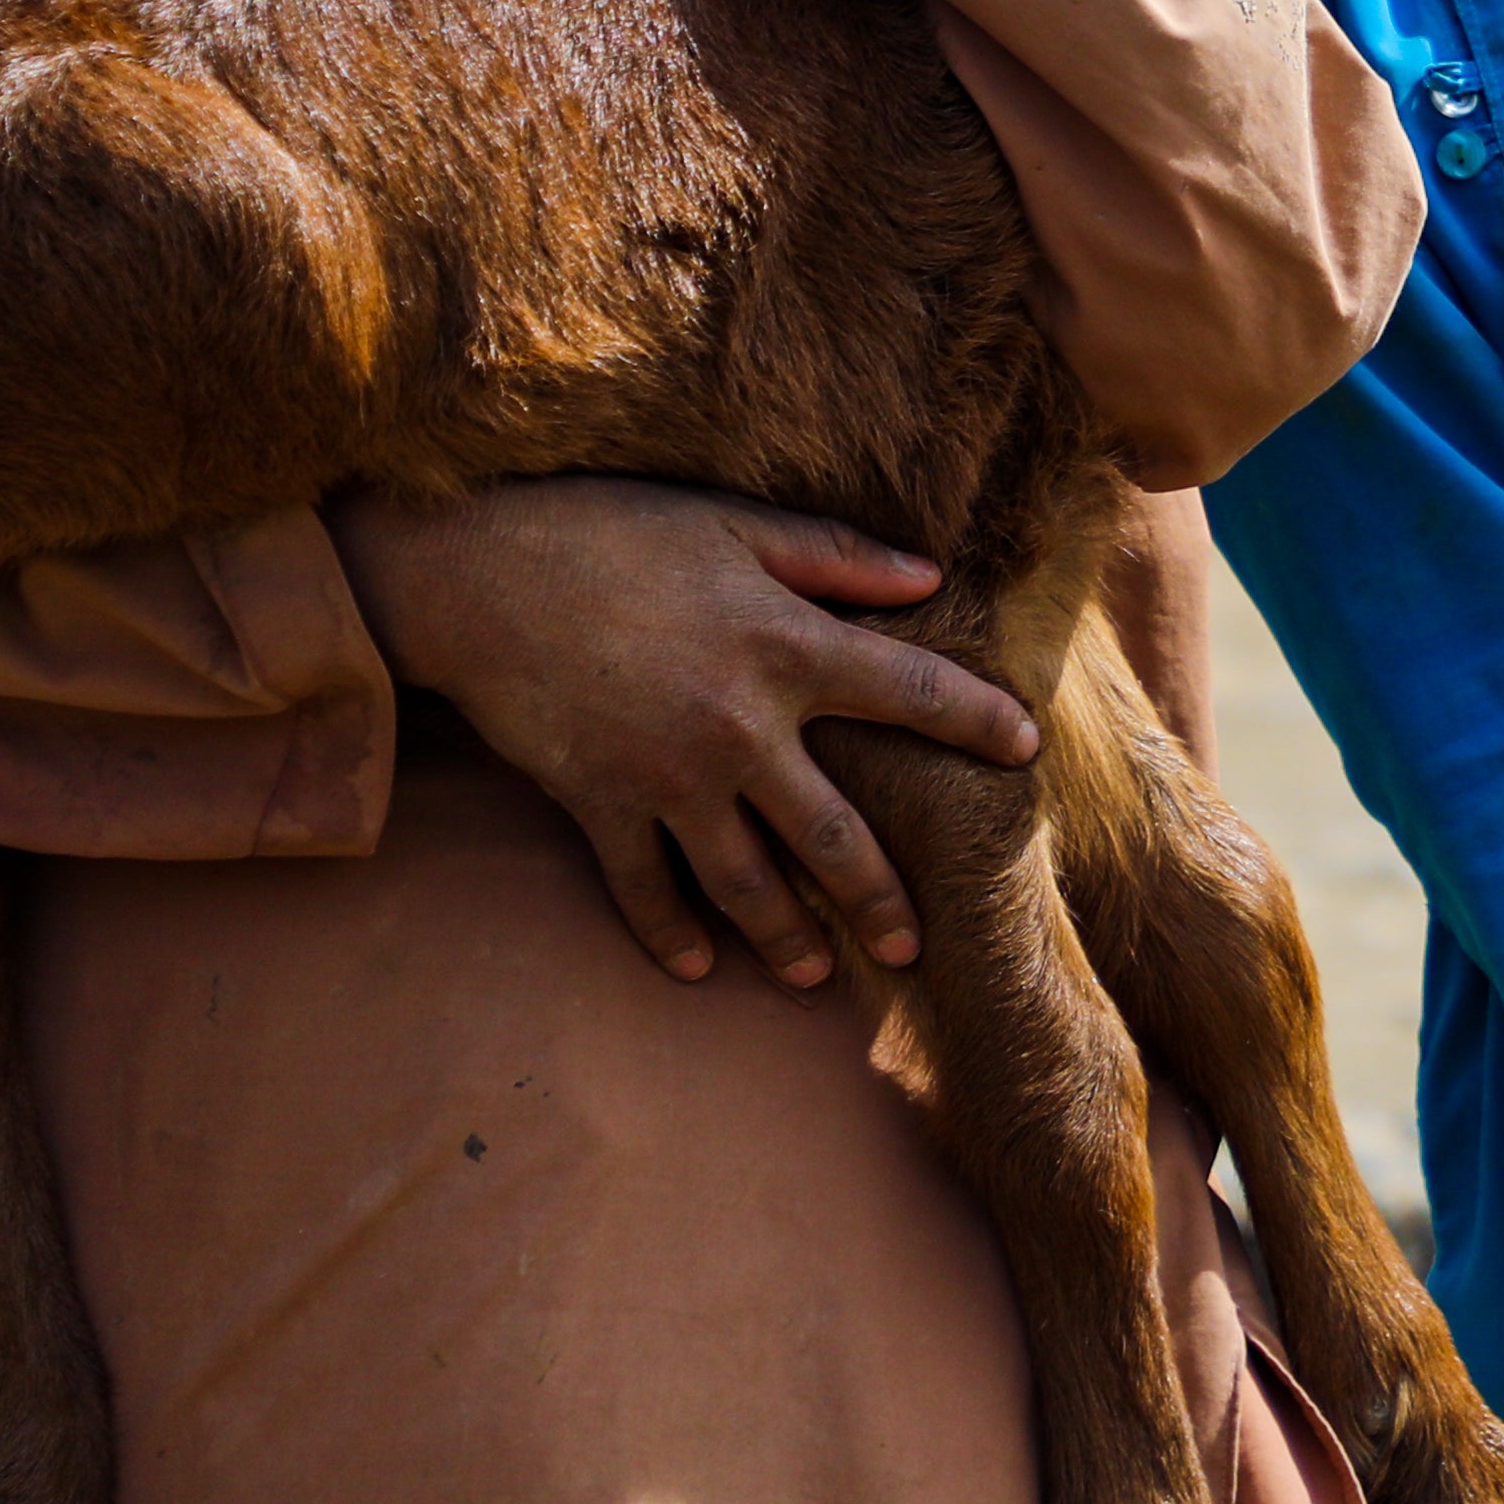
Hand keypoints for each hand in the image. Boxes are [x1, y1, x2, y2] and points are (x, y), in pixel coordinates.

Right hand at [334, 476, 1038, 988]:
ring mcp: (669, 778)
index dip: (975, 719)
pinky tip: (699, 970)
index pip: (911, 691)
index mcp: (787, 647)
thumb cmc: (610, 532)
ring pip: (746, 883)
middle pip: (834, 836)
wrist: (477, 572)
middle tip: (913, 949)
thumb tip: (930, 575)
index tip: (1026, 750)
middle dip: (879, 899)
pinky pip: (645, 890)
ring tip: (816, 978)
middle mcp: (742, 728)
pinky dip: (671, 935)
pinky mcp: (600, 805)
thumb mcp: (734, 524)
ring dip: (785, 938)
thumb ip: (836, 557)